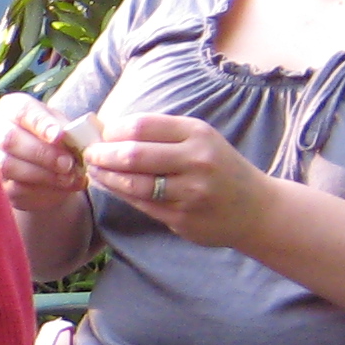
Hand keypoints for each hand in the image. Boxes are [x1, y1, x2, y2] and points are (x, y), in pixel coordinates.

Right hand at [0, 93, 89, 213]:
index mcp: (12, 108)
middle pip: (10, 139)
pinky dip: (41, 191)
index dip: (40, 123)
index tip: (59, 136)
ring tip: (68, 178)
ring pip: (8, 166)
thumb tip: (72, 139)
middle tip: (68, 164)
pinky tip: (60, 188)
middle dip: (43, 153)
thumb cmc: (53, 139)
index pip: (21, 110)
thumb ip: (66, 130)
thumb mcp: (61, 127)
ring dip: (42, 174)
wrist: (45, 166)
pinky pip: (13, 188)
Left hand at [85, 113, 278, 248]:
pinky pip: (141, 204)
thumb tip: (110, 130)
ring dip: (106, 177)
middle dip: (103, 154)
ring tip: (94, 171)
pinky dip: (120, 193)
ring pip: (134, 183)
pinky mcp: (182, 217)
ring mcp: (189, 192)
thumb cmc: (220, 168)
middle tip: (89, 154)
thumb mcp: (200, 140)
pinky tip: (110, 186)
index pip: (142, 126)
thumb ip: (161, 135)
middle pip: (133, 155)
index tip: (100, 133)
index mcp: (197, 135)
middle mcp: (195, 161)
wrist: (256, 210)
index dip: (113, 130)